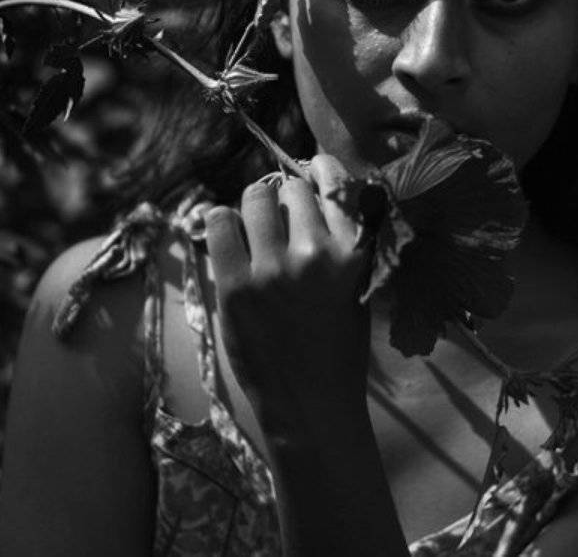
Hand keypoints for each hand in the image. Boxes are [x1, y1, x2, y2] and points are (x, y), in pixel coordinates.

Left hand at [204, 154, 371, 438]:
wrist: (311, 406)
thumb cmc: (338, 349)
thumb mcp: (358, 288)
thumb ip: (343, 241)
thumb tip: (315, 188)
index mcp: (355, 252)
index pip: (336, 183)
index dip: (320, 171)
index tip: (313, 172)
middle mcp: (316, 252)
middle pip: (292, 188)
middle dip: (285, 198)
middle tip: (279, 218)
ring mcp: (272, 269)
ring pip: (255, 198)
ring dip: (254, 206)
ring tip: (254, 227)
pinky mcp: (235, 286)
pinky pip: (218, 223)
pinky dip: (221, 221)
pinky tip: (227, 235)